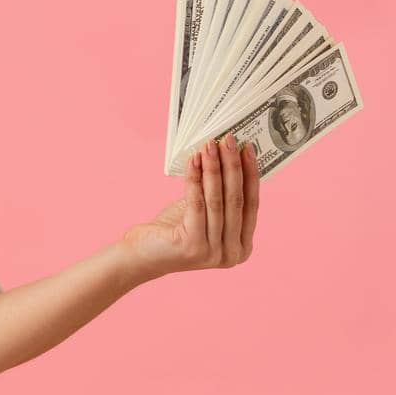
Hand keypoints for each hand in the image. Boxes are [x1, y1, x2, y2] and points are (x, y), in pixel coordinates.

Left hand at [119, 132, 259, 282]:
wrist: (143, 255)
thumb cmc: (175, 230)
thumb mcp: (206, 213)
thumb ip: (221, 195)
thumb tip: (229, 155)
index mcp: (242, 247)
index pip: (252, 204)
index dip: (250, 174)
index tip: (248, 148)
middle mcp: (232, 253)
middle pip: (236, 200)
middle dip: (232, 165)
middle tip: (228, 139)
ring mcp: (214, 252)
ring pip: (218, 200)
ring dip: (214, 168)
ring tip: (210, 145)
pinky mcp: (193, 245)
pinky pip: (197, 203)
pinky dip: (195, 178)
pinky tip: (193, 160)